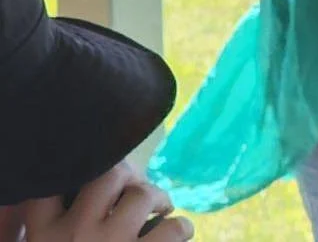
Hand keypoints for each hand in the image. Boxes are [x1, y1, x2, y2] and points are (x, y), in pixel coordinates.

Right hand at [19, 164, 193, 241]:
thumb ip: (56, 236)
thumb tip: (77, 209)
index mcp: (42, 238)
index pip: (48, 189)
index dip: (72, 177)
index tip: (90, 183)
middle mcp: (73, 235)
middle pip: (107, 176)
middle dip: (129, 175)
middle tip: (138, 189)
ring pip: (142, 195)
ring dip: (159, 198)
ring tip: (164, 209)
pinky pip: (174, 228)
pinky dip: (181, 227)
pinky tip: (181, 233)